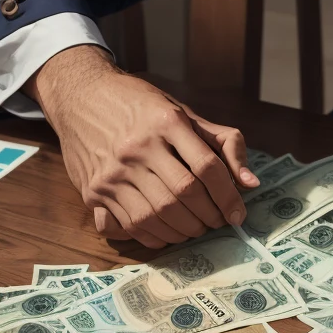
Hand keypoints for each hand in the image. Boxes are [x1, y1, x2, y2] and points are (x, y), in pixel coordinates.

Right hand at [25, 44, 259, 247]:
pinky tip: (170, 232)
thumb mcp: (183, 111)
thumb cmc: (140, 104)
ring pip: (158, 215)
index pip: (206, 167)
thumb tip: (251, 183)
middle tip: (219, 222)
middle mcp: (138, 146)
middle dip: (209, 216)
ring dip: (185, 230)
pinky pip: (131, 225)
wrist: (81, 96)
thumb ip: (222, 142)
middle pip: (184, 194)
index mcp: (165, 121)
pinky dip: (156, 236)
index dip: (228, 196)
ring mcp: (113, 170)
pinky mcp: (94, 190)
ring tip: (198, 228)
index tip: (239, 213)